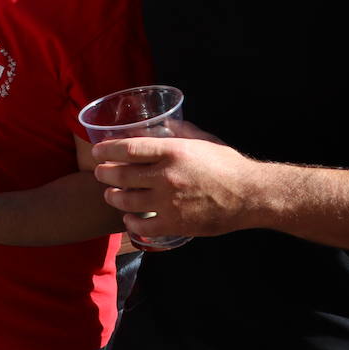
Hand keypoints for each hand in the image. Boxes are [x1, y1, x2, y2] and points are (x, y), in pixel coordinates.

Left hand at [91, 120, 260, 238]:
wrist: (251, 196)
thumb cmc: (228, 165)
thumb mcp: (203, 140)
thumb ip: (180, 130)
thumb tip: (163, 123)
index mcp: (172, 151)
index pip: (128, 149)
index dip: (107, 150)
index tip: (97, 151)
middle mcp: (166, 176)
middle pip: (121, 175)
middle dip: (104, 173)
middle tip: (99, 172)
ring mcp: (169, 202)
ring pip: (127, 201)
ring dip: (113, 196)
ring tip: (110, 194)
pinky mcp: (176, 224)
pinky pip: (143, 225)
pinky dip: (132, 222)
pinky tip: (130, 218)